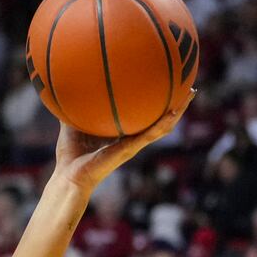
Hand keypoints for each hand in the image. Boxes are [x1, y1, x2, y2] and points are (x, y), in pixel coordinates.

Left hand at [52, 89, 194, 195]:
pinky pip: (151, 135)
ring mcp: (133, 144)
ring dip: (178, 111)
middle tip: (189, 87)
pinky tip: (174, 112)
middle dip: (176, 104)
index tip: (166, 85)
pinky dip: (163, 123)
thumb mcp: (72, 122)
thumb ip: (74, 105)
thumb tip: (66, 82)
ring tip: (190, 94)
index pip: (144, 116)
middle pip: (159, 119)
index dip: (156, 102)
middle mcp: (132, 138)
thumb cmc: (71, 152)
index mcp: (122, 133)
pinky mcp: (130, 149)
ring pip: (163, 127)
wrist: (69, 174)